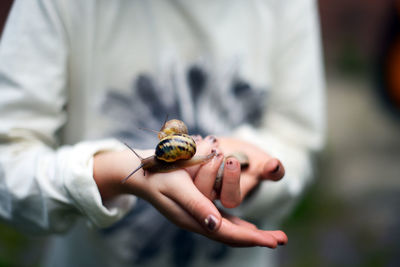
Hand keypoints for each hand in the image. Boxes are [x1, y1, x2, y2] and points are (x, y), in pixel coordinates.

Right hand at [93, 139, 286, 247]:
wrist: (141, 173)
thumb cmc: (158, 175)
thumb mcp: (177, 187)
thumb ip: (197, 206)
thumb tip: (217, 225)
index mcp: (193, 219)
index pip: (227, 234)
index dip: (251, 238)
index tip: (272, 240)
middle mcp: (197, 221)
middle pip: (231, 235)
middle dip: (257, 238)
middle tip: (281, 238)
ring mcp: (197, 216)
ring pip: (228, 230)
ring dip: (250, 233)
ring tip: (270, 235)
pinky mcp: (197, 208)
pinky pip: (221, 220)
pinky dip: (237, 225)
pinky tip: (247, 226)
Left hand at [193, 137, 284, 207]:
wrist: (234, 151)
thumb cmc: (250, 160)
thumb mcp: (262, 163)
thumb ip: (272, 169)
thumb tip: (275, 166)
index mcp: (231, 196)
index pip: (230, 198)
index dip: (231, 181)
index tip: (233, 160)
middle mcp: (212, 193)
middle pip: (204, 191)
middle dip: (211, 169)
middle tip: (217, 151)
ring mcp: (197, 181)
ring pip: (190, 179)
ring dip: (199, 158)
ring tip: (209, 141)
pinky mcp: (186, 170)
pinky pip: (181, 164)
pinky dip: (189, 150)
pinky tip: (197, 138)